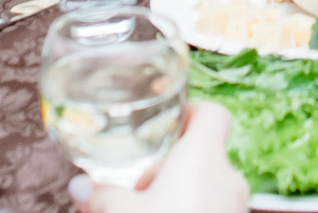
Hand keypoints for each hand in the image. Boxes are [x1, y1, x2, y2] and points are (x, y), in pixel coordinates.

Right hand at [79, 101, 248, 212]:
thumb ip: (100, 196)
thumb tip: (80, 187)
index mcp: (202, 160)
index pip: (213, 115)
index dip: (191, 114)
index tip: (166, 126)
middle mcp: (227, 179)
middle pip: (203, 156)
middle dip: (169, 169)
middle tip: (138, 188)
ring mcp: (237, 209)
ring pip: (208, 188)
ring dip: (179, 196)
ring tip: (146, 212)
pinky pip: (213, 211)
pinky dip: (192, 212)